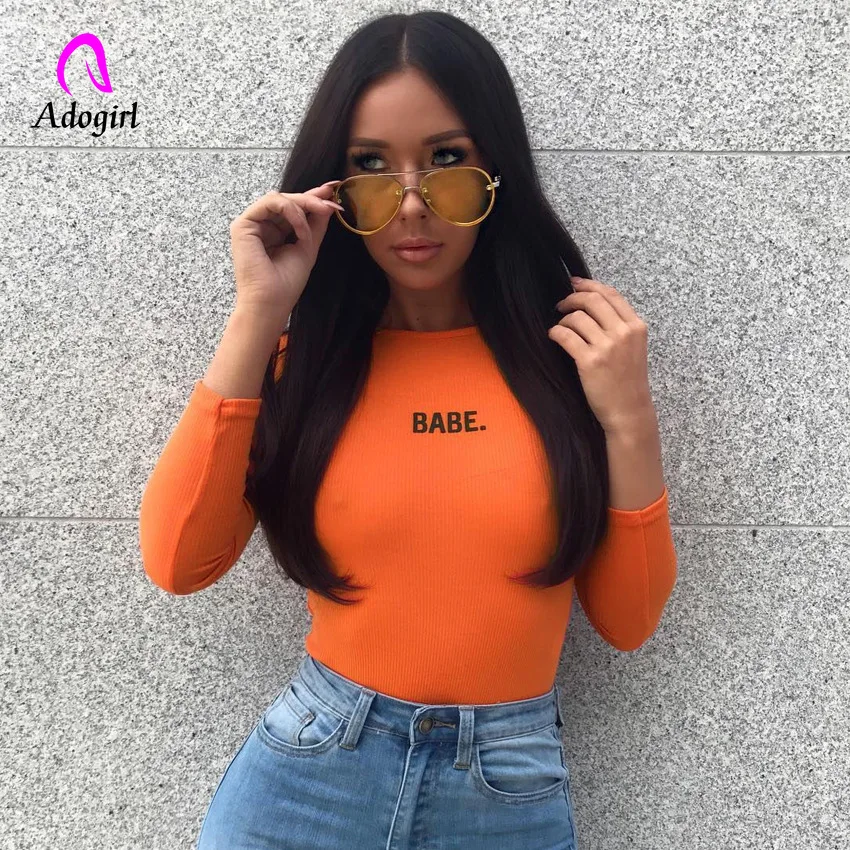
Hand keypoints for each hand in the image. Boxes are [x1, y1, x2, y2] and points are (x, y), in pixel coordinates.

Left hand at [549, 275, 655, 432]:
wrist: (628, 411)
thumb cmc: (628, 381)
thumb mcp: (634, 348)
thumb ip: (619, 326)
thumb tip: (592, 304)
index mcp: (636, 326)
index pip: (611, 294)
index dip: (589, 284)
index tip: (575, 283)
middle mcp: (623, 333)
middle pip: (592, 300)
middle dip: (572, 298)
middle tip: (561, 304)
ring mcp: (607, 347)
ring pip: (577, 317)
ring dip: (563, 319)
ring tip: (560, 327)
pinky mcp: (589, 361)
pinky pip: (566, 336)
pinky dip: (556, 332)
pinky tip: (554, 336)